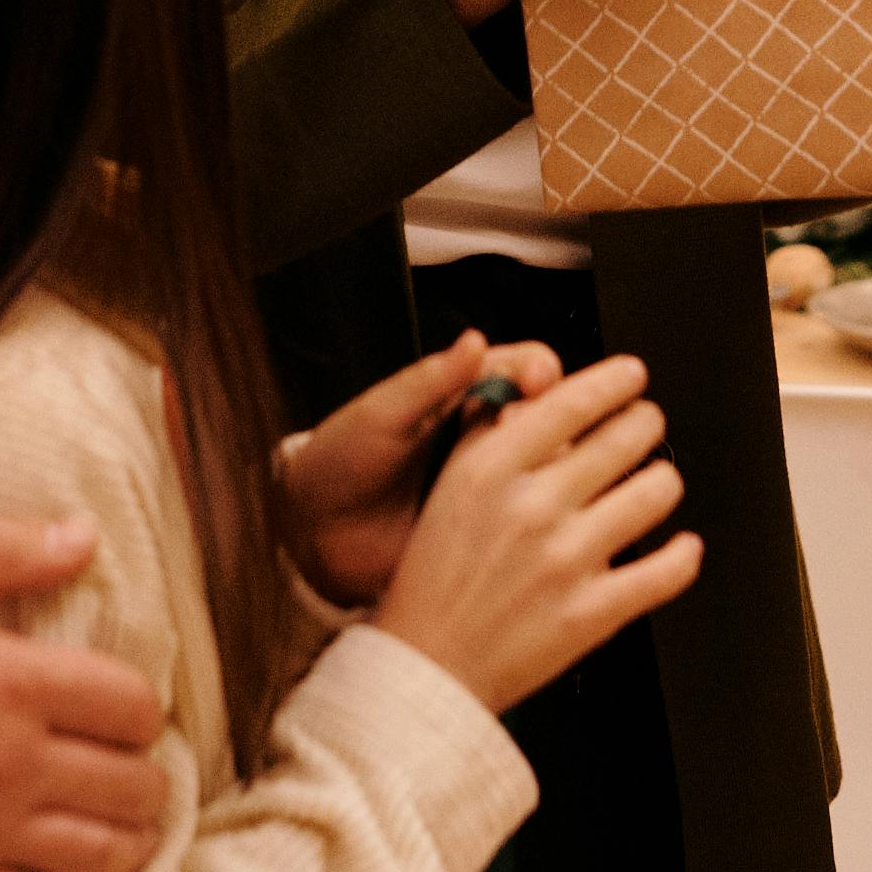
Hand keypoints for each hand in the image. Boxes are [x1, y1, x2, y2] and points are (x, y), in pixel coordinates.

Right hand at [0, 517, 165, 871]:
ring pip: (100, 856)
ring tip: (123, 835)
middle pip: (129, 787)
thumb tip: (83, 536)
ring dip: (126, 846)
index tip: (126, 712)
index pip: (128, 704)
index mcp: (11, 680)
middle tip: (132, 777)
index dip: (140, 710)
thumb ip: (0, 552)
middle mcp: (12, 762)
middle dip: (144, 783)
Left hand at [275, 329, 565, 605]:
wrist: (312, 531)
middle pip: (553, 417)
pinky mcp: (490, 532)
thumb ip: (429, 381)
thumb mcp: (380, 414)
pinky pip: (530, 521)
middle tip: (540, 434)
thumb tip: (475, 339)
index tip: (539, 382)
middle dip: (559, 420)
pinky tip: (534, 522)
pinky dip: (541, 518)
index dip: (540, 371)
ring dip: (556, 469)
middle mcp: (488, 436)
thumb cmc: (339, 460)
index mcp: (464, 394)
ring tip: (536, 480)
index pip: (525, 368)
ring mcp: (494, 485)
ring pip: (553, 468)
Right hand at [372, 346, 701, 714]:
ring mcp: (565, 560)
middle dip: (646, 424)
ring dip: (663, 482)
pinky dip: (683, 555)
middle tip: (645, 425)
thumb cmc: (435, 579)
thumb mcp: (450, 488)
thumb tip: (536, 391)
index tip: (631, 375)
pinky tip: (681, 547)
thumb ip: (491, 433)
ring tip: (656, 484)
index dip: (616, 380)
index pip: (573, 400)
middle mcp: (531, 507)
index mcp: (490, 470)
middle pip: (626, 437)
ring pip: (656, 493)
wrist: (427, 665)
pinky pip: (666, 572)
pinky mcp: (591, 612)